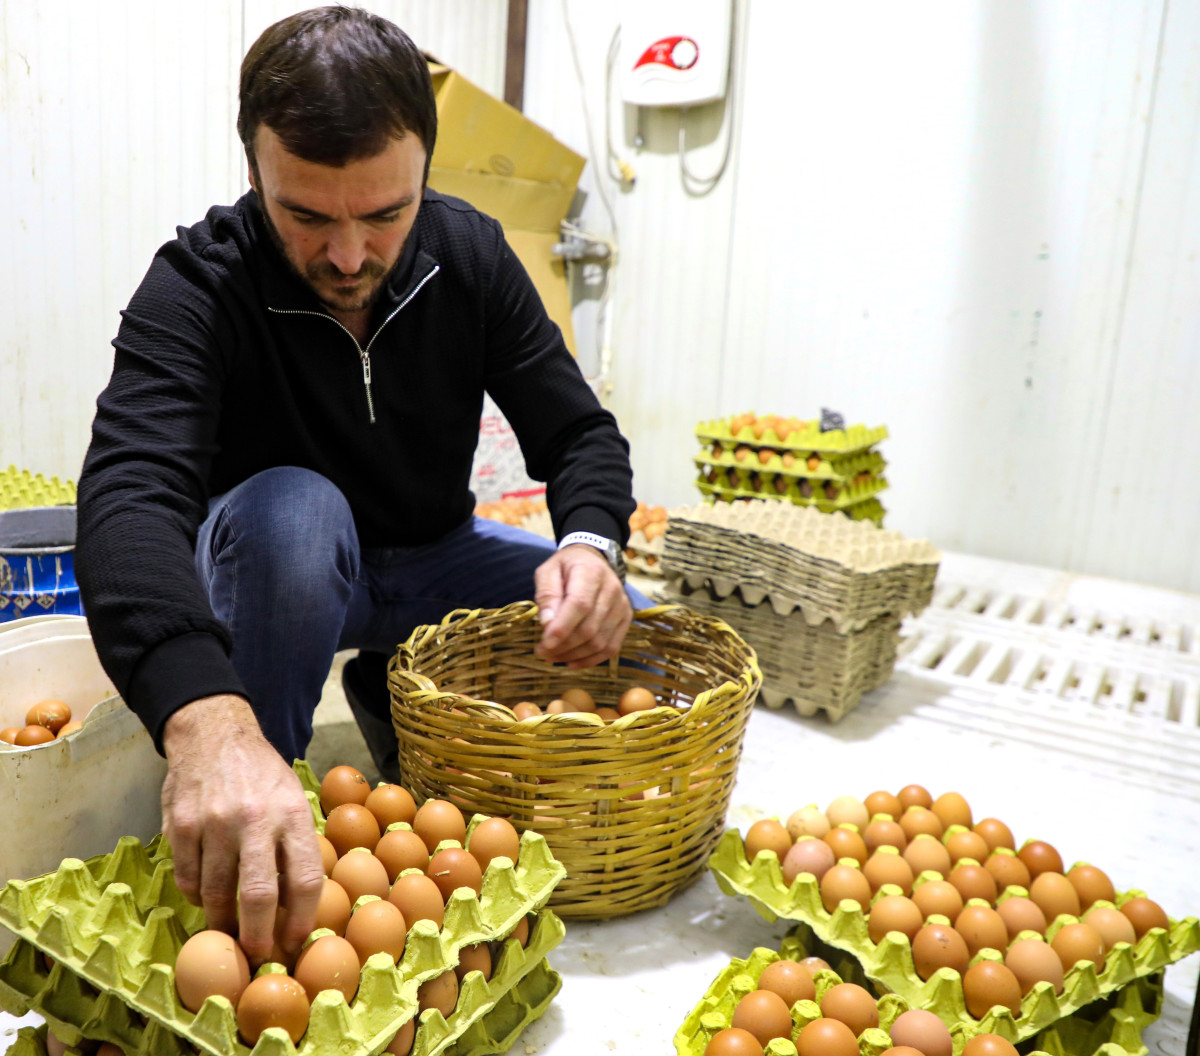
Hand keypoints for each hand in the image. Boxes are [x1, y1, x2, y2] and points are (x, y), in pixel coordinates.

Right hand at [161, 695, 324, 963]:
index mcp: (292, 813)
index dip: (302, 920)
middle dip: (259, 937)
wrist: (214, 735)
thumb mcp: (293, 799)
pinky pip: (188, 879)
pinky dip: (197, 896)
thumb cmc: (262, 776)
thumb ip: (296, 845)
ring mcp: (214, 823)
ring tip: (229, 931)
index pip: (305, 879)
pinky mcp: (180, 826)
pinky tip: (205, 895)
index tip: (296, 942)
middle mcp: (255, 819)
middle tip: (257, 956)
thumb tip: (300, 907)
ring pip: (217, 894)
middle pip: (259, 897)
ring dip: (222, 922)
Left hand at [534, 543, 631, 667]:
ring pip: (600, 641)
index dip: (562, 628)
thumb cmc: (566, 567)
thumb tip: (547, 624)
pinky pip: (611, 648)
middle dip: (564, 646)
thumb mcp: (548, 571)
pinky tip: (571, 662)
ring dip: (574, 655)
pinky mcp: (625, 619)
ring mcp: (622, 606)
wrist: (593, 560)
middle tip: (542, 652)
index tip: (544, 644)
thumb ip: (546, 595)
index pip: (580, 605)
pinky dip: (590, 660)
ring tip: (553, 656)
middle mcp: (612, 589)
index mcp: (591, 572)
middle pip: (590, 627)